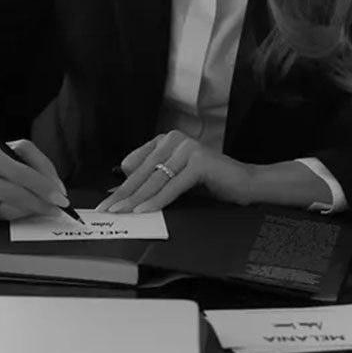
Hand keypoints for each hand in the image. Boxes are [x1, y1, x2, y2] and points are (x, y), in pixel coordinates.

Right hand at [0, 138, 68, 222]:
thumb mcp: (12, 148)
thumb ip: (38, 163)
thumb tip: (56, 188)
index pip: (18, 172)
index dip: (43, 187)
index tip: (61, 197)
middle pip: (13, 194)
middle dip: (40, 203)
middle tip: (58, 208)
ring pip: (7, 210)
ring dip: (30, 211)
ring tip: (44, 208)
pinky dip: (16, 215)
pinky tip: (24, 209)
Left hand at [95, 130, 253, 212]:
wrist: (245, 183)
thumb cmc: (210, 182)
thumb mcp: (176, 179)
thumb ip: (154, 181)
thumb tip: (123, 195)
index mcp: (166, 140)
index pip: (136, 163)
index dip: (121, 185)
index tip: (107, 202)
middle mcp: (175, 139)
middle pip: (143, 172)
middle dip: (123, 194)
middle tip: (106, 210)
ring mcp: (187, 148)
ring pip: (155, 180)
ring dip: (136, 199)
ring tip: (121, 213)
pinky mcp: (199, 162)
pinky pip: (172, 185)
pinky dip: (157, 200)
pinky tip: (144, 210)